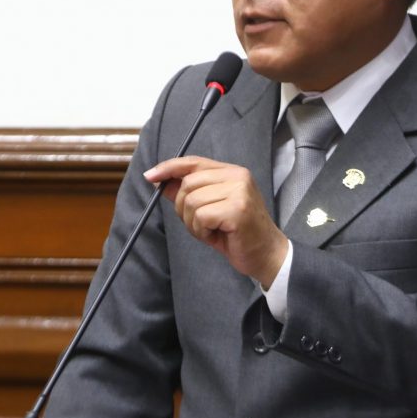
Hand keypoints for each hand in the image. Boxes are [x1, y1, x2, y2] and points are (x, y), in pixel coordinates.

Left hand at [144, 156, 288, 288]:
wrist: (266, 255)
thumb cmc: (237, 234)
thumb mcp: (209, 209)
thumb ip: (188, 193)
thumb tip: (159, 181)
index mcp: (232, 172)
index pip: (193, 162)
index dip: (169, 167)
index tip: (150, 176)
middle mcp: (237, 176)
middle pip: (188, 184)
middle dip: (183, 208)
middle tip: (199, 224)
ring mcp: (239, 191)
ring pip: (192, 201)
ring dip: (193, 223)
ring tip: (210, 231)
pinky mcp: (237, 209)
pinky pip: (201, 216)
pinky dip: (201, 231)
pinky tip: (216, 236)